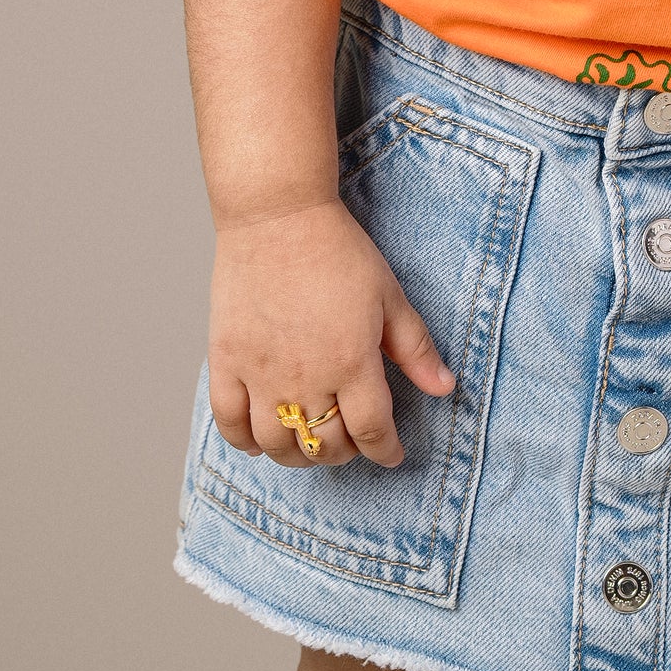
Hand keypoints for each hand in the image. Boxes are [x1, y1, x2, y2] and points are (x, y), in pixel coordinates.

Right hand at [207, 198, 454, 466]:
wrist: (278, 216)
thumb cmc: (337, 250)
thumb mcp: (389, 296)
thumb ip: (414, 348)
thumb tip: (444, 388)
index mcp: (351, 363)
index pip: (372, 432)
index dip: (385, 450)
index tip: (391, 453)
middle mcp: (306, 377)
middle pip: (326, 444)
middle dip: (346, 452)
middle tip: (353, 440)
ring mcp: (260, 373)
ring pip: (279, 444)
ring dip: (300, 454)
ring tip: (311, 440)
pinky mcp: (226, 362)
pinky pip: (230, 423)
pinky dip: (246, 442)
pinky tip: (262, 439)